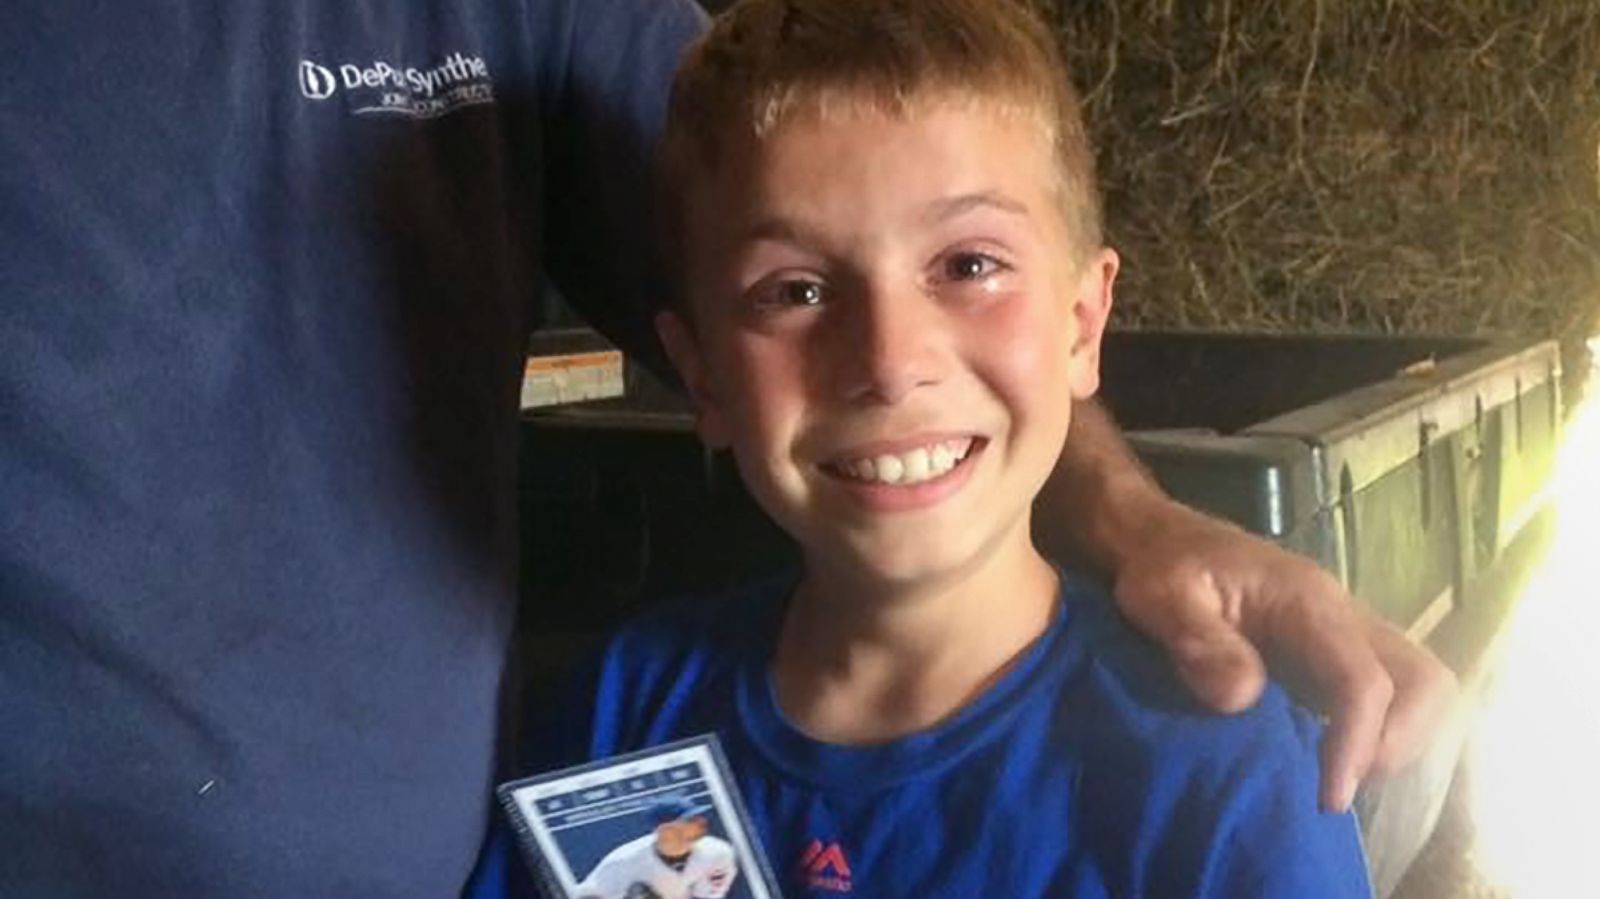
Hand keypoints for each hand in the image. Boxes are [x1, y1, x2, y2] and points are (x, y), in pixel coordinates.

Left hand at [1112, 501, 1458, 811]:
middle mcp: (1345, 619)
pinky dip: (1372, 738)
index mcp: (1308, 603)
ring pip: (1417, 691)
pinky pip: (1386, 699)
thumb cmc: (1163, 568)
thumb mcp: (1161, 597)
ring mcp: (1346, 640)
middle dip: (1398, 743)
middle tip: (1340, 785)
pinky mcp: (1335, 660)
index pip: (1363, 679)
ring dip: (1393, 743)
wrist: (1165, 544)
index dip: (1357, 743)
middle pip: (1425, 682)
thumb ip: (1198, 640)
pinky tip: (1324, 765)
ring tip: (1334, 780)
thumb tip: (1243, 698)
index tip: (1328, 796)